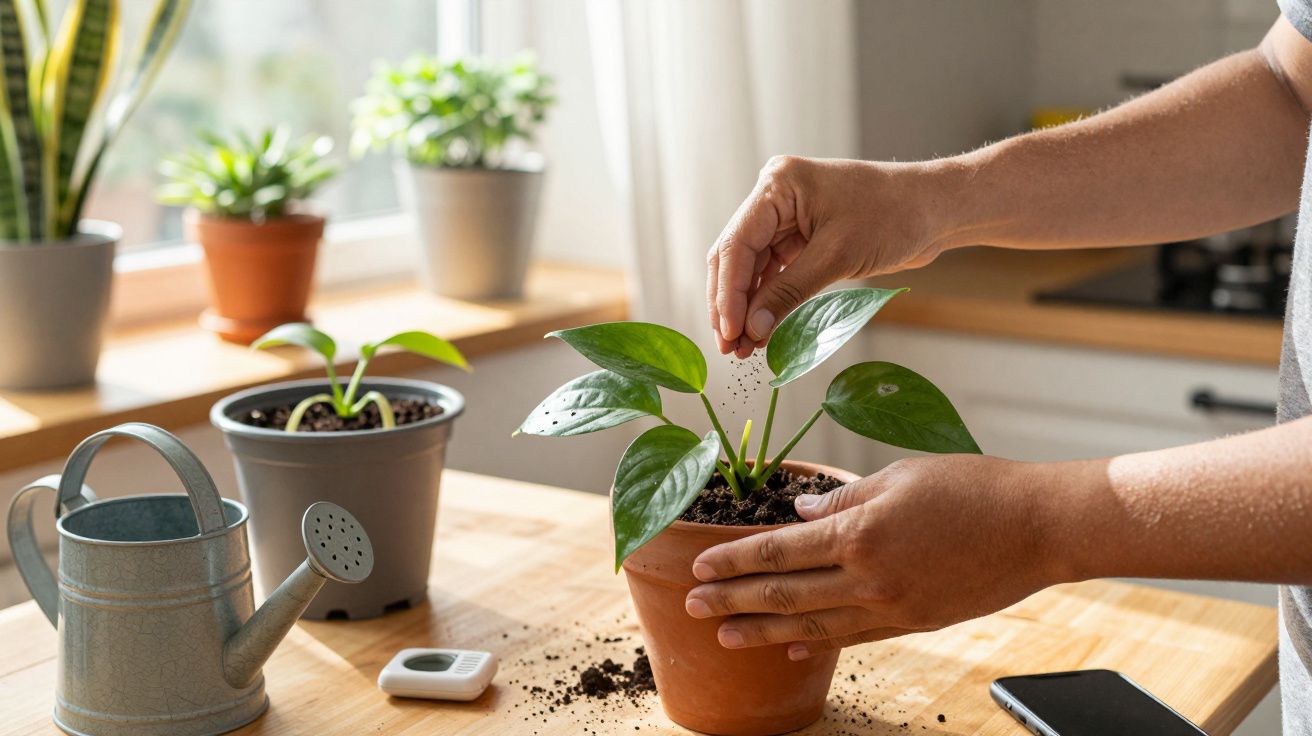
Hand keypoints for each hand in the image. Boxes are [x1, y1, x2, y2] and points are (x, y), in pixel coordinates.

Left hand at [683, 455, 1071, 658]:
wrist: (1038, 527)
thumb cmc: (973, 488)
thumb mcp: (901, 476)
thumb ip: (844, 499)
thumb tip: (800, 514)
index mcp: (860, 533)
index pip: (779, 551)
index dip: (734, 561)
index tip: (700, 568)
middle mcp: (869, 577)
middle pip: (784, 593)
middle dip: (733, 601)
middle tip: (693, 608)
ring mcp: (892, 606)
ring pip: (813, 624)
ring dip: (763, 631)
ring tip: (726, 637)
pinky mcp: (914, 622)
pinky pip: (854, 637)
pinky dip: (817, 642)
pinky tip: (790, 645)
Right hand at [707, 156, 948, 356]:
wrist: (936, 209)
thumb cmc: (894, 216)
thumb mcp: (837, 256)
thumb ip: (789, 292)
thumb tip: (751, 330)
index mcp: (778, 186)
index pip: (736, 244)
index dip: (728, 293)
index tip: (728, 332)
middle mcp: (775, 198)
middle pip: (735, 257)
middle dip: (730, 304)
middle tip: (729, 348)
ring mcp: (786, 219)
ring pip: (750, 269)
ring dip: (746, 308)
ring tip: (743, 349)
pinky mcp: (800, 238)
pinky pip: (773, 273)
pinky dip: (767, 302)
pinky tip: (762, 332)